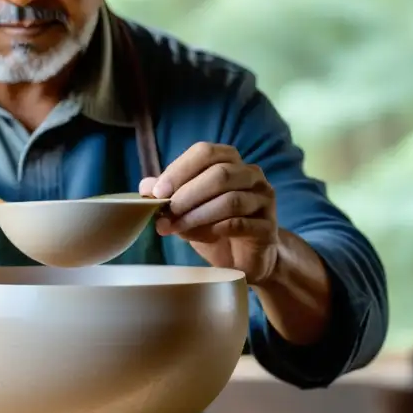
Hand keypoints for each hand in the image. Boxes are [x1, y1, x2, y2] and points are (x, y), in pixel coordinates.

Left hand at [139, 142, 278, 283]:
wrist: (245, 260)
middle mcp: (251, 175)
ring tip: (176, 227)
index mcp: (230, 162)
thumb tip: (145, 187)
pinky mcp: (268, 228)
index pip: (205, 152)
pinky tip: (201, 237)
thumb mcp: (186, 209)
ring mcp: (264, 200)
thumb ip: (169, 195)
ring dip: (197, 214)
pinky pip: (240, 224)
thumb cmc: (214, 227)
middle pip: (220, 174)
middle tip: (166, 212)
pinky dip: (214, 229)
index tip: (157, 191)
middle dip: (188, 193)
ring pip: (230, 200)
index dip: (180, 169)